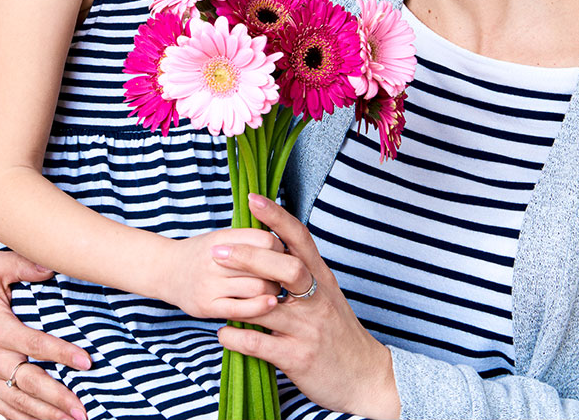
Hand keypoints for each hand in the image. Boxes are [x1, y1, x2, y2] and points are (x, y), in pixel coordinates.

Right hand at [0, 252, 91, 419]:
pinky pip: (5, 409)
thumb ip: (23, 264)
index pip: (33, 345)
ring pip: (19, 401)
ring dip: (47, 414)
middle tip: (83, 408)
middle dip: (57, 397)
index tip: (86, 361)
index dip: (61, 354)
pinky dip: (26, 419)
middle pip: (28, 382)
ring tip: (73, 419)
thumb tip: (51, 267)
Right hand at [153, 226, 287, 320]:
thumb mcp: (222, 237)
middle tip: (281, 277)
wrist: (165, 269)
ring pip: (258, 288)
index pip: (266, 241)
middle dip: (279, 273)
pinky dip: (261, 307)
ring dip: (272, 291)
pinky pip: (243, 309)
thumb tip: (287, 245)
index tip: (280, 257)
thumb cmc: (202, 254)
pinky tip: (268, 304)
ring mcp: (210, 283)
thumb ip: (250, 239)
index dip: (280, 250)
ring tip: (270, 290)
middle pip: (265, 266)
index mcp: (222, 237)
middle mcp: (214, 259)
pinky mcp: (208, 306)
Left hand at [213, 194, 399, 419]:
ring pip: (266, 308)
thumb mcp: (327, 296)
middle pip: (285, 268)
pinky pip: (258, 344)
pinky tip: (223, 333)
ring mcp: (307, 330)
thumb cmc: (339, 333)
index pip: (300, 240)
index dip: (276, 217)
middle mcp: (316, 301)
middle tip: (217, 252)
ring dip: (234, 301)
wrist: (366, 379)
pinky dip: (235, 338)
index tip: (253, 199)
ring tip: (211, 293)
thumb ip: (303, 272)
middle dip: (249, 257)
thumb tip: (271, 242)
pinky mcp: (297, 358)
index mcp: (322, 280)